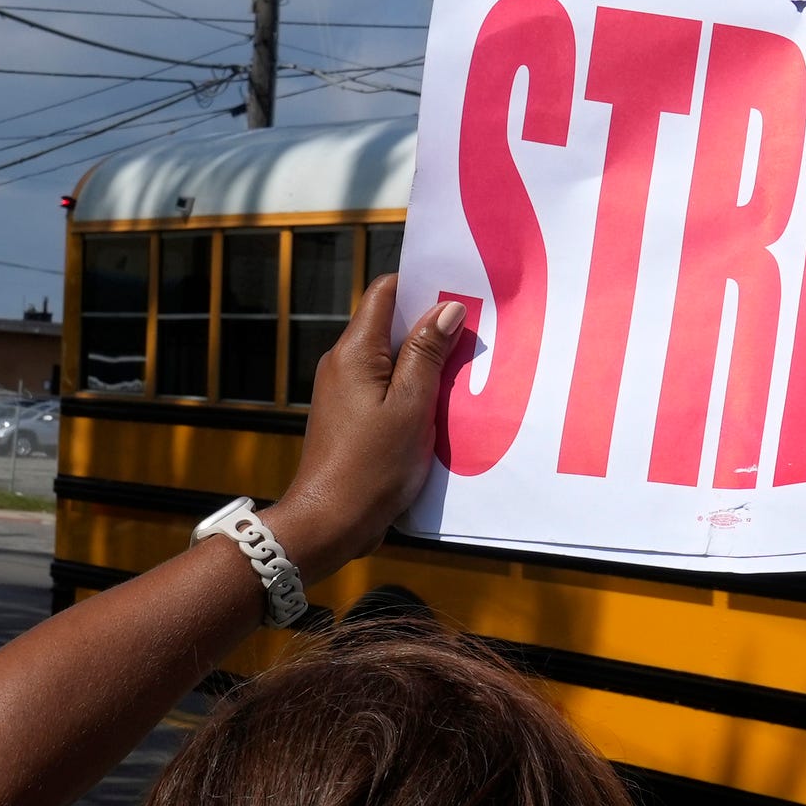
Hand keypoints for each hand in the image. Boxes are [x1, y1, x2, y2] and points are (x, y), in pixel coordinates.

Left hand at [264, 276, 457, 573]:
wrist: (330, 521)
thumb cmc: (371, 466)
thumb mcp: (411, 406)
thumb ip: (427, 355)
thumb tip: (447, 309)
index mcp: (355, 351)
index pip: (385, 292)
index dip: (421, 284)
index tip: (460, 290)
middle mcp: (343, 363)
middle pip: (390, 324)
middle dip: (431, 325)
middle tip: (475, 331)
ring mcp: (344, 389)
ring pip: (391, 357)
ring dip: (425, 361)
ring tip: (465, 369)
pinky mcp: (350, 414)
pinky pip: (385, 386)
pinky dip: (413, 387)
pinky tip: (440, 404)